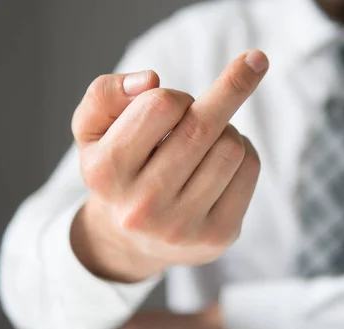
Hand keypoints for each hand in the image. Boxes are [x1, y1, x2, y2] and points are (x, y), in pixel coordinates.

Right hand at [70, 50, 268, 282]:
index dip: (176, 96)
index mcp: (106, 172)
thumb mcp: (93, 131)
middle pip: (203, 126)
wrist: (135, 240)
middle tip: (241, 72)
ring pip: (232, 146)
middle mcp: (143, 205)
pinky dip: (244, 152)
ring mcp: (183, 226)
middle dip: (224, 94)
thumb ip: (105, 94)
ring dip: (228, 130)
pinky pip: (251, 168)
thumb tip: (150, 80)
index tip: (174, 105)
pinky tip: (223, 163)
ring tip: (209, 142)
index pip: (160, 104)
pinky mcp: (218, 234)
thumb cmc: (120, 171)